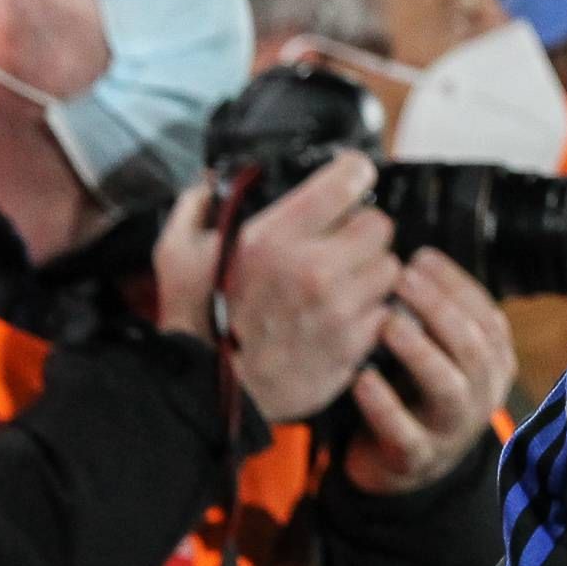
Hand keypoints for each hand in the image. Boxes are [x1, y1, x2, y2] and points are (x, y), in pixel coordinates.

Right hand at [181, 153, 401, 423]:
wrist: (204, 392)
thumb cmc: (194, 320)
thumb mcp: (176, 253)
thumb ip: (197, 205)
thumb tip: (212, 179)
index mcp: (275, 238)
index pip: (348, 180)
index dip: (353, 174)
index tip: (351, 177)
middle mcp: (316, 269)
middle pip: (380, 225)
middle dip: (362, 229)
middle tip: (342, 241)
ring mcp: (341, 309)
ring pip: (390, 268)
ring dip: (371, 270)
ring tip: (344, 279)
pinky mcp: (355, 343)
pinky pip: (386, 311)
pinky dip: (371, 309)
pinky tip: (344, 312)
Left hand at [340, 249, 513, 495]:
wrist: (405, 465)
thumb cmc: (417, 391)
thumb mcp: (438, 351)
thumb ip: (435, 317)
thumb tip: (414, 260)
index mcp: (494, 363)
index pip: (487, 316)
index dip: (456, 284)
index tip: (420, 258)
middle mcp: (483, 395)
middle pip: (473, 347)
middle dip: (439, 308)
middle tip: (401, 279)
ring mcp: (454, 429)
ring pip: (448, 387)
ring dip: (419, 351)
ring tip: (387, 323)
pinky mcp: (419, 457)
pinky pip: (406, 431)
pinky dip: (384, 404)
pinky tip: (362, 378)